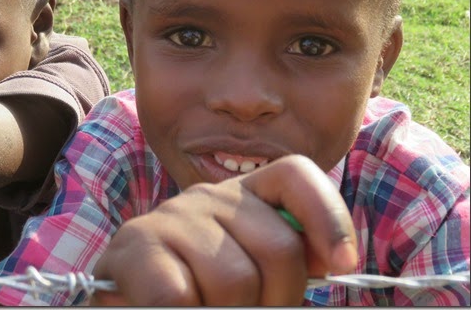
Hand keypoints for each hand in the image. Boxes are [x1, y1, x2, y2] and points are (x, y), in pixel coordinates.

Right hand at [91, 154, 356, 305]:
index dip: (328, 216)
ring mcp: (170, 217)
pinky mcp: (135, 247)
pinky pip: (178, 295)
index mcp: (243, 197)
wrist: (128, 295)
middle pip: (279, 247)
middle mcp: (208, 196)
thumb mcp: (247, 270)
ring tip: (206, 309)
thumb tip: (337, 260)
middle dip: (276, 299)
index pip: (294, 174)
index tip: (342, 264)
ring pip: (234, 280)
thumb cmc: (198, 289)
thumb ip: (282, 260)